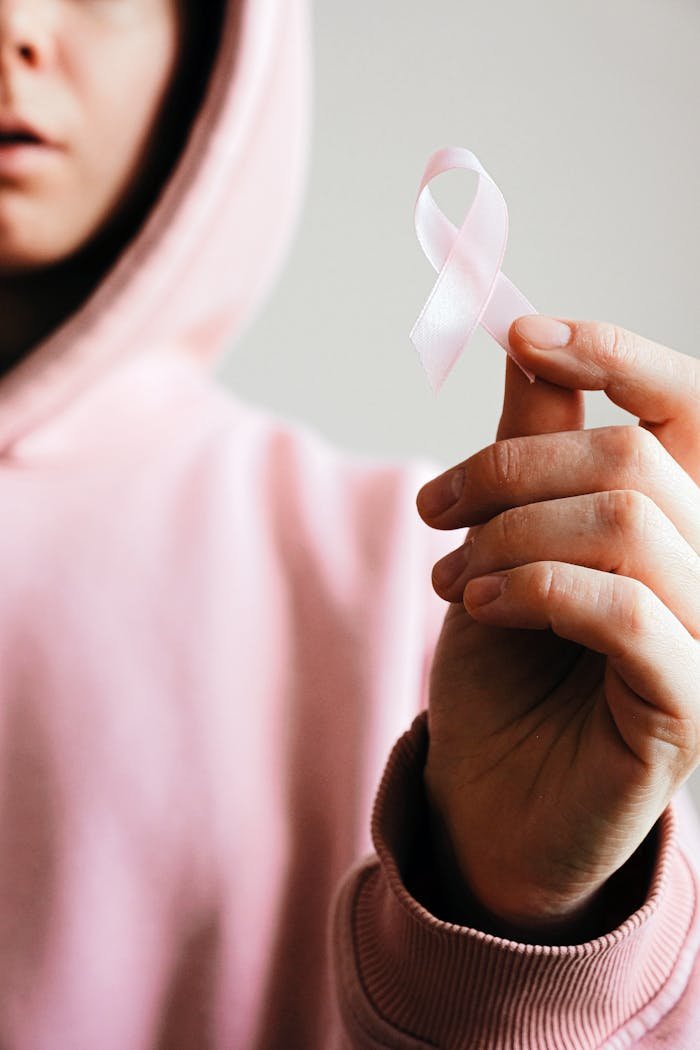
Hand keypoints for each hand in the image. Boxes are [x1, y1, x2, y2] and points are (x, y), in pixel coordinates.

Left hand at [416, 317, 699, 941]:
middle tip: (437, 509)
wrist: (489, 794)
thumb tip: (526, 342)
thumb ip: (533, 445)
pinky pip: (626, 610)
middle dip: (511, 471)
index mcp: (675, 519)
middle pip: (633, 461)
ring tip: (451, 575)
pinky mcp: (688, 706)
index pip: (687, 407)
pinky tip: (480, 607)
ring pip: (629, 525)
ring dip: (511, 537)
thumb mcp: (505, 540)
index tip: (524, 335)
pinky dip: (536, 589)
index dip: (617, 355)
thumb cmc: (505, 667)